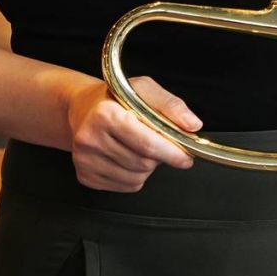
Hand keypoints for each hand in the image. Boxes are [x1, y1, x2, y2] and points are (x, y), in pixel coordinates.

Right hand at [63, 75, 199, 191]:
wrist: (83, 109)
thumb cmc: (115, 98)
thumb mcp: (145, 89)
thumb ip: (171, 106)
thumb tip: (193, 125)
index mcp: (106, 114)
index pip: (147, 143)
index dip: (172, 153)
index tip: (186, 157)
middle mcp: (90, 138)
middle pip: (143, 163)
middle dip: (160, 157)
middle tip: (159, 143)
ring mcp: (85, 160)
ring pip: (136, 178)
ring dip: (148, 167)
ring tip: (139, 147)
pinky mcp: (85, 176)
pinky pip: (125, 186)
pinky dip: (135, 176)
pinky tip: (127, 157)